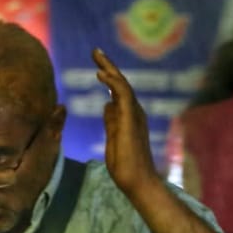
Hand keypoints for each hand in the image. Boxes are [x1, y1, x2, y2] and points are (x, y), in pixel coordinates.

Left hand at [93, 48, 157, 196]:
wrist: (137, 181)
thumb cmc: (126, 165)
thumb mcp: (113, 138)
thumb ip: (111, 121)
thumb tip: (106, 105)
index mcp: (129, 116)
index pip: (118, 91)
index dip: (109, 76)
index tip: (98, 66)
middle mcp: (134, 111)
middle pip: (120, 83)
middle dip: (108, 65)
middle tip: (95, 51)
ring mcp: (134, 114)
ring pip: (122, 84)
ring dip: (109, 68)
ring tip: (97, 56)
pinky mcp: (130, 119)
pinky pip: (122, 94)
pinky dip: (112, 82)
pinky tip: (101, 73)